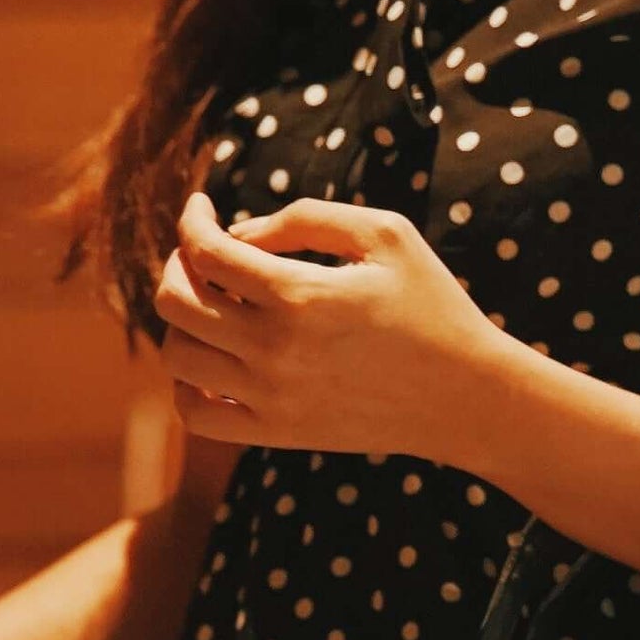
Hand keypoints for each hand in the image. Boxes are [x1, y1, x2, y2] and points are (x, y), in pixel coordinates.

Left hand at [152, 190, 509, 456]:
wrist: (463, 397)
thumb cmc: (431, 305)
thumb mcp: (384, 235)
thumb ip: (304, 219)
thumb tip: (238, 234)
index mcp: (300, 295)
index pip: (205, 251)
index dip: (192, 219)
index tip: (201, 207)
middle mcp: (274, 350)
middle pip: (175, 301)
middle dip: (179, 265)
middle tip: (204, 255)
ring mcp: (270, 398)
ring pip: (177, 356)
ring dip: (182, 321)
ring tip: (214, 306)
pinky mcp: (275, 433)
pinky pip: (196, 415)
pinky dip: (187, 386)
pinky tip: (212, 363)